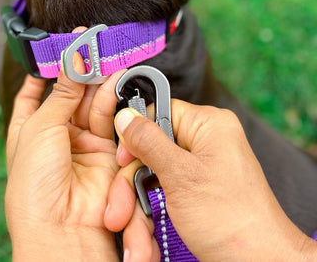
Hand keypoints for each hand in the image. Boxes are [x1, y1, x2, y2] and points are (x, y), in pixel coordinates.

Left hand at [5, 28, 123, 260]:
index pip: (33, 93)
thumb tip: (73, 58)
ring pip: (91, 103)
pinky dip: (110, 98)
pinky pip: (108, 119)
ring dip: (97, 81)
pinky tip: (112, 81)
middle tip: (91, 46)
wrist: (62, 231)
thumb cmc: (34, 186)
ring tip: (106, 60)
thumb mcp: (41, 128)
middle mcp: (56, 135)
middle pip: (69, 94)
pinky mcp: (106, 152)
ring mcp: (81, 144)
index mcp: (27, 130)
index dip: (44, 70)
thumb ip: (62, 92)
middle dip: (79, 71)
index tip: (58, 47)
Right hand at [106, 101, 316, 261]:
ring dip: (139, 206)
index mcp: (209, 124)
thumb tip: (125, 116)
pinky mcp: (197, 190)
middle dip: (133, 183)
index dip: (136, 136)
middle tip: (120, 210)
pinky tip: (147, 238)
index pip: (159, 112)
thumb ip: (148, 142)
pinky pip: (165, 191)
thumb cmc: (231, 219)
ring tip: (137, 239)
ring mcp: (201, 167)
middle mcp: (206, 141)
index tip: (122, 161)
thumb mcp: (180, 175)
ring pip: (154, 174)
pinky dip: (153, 213)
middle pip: (152, 148)